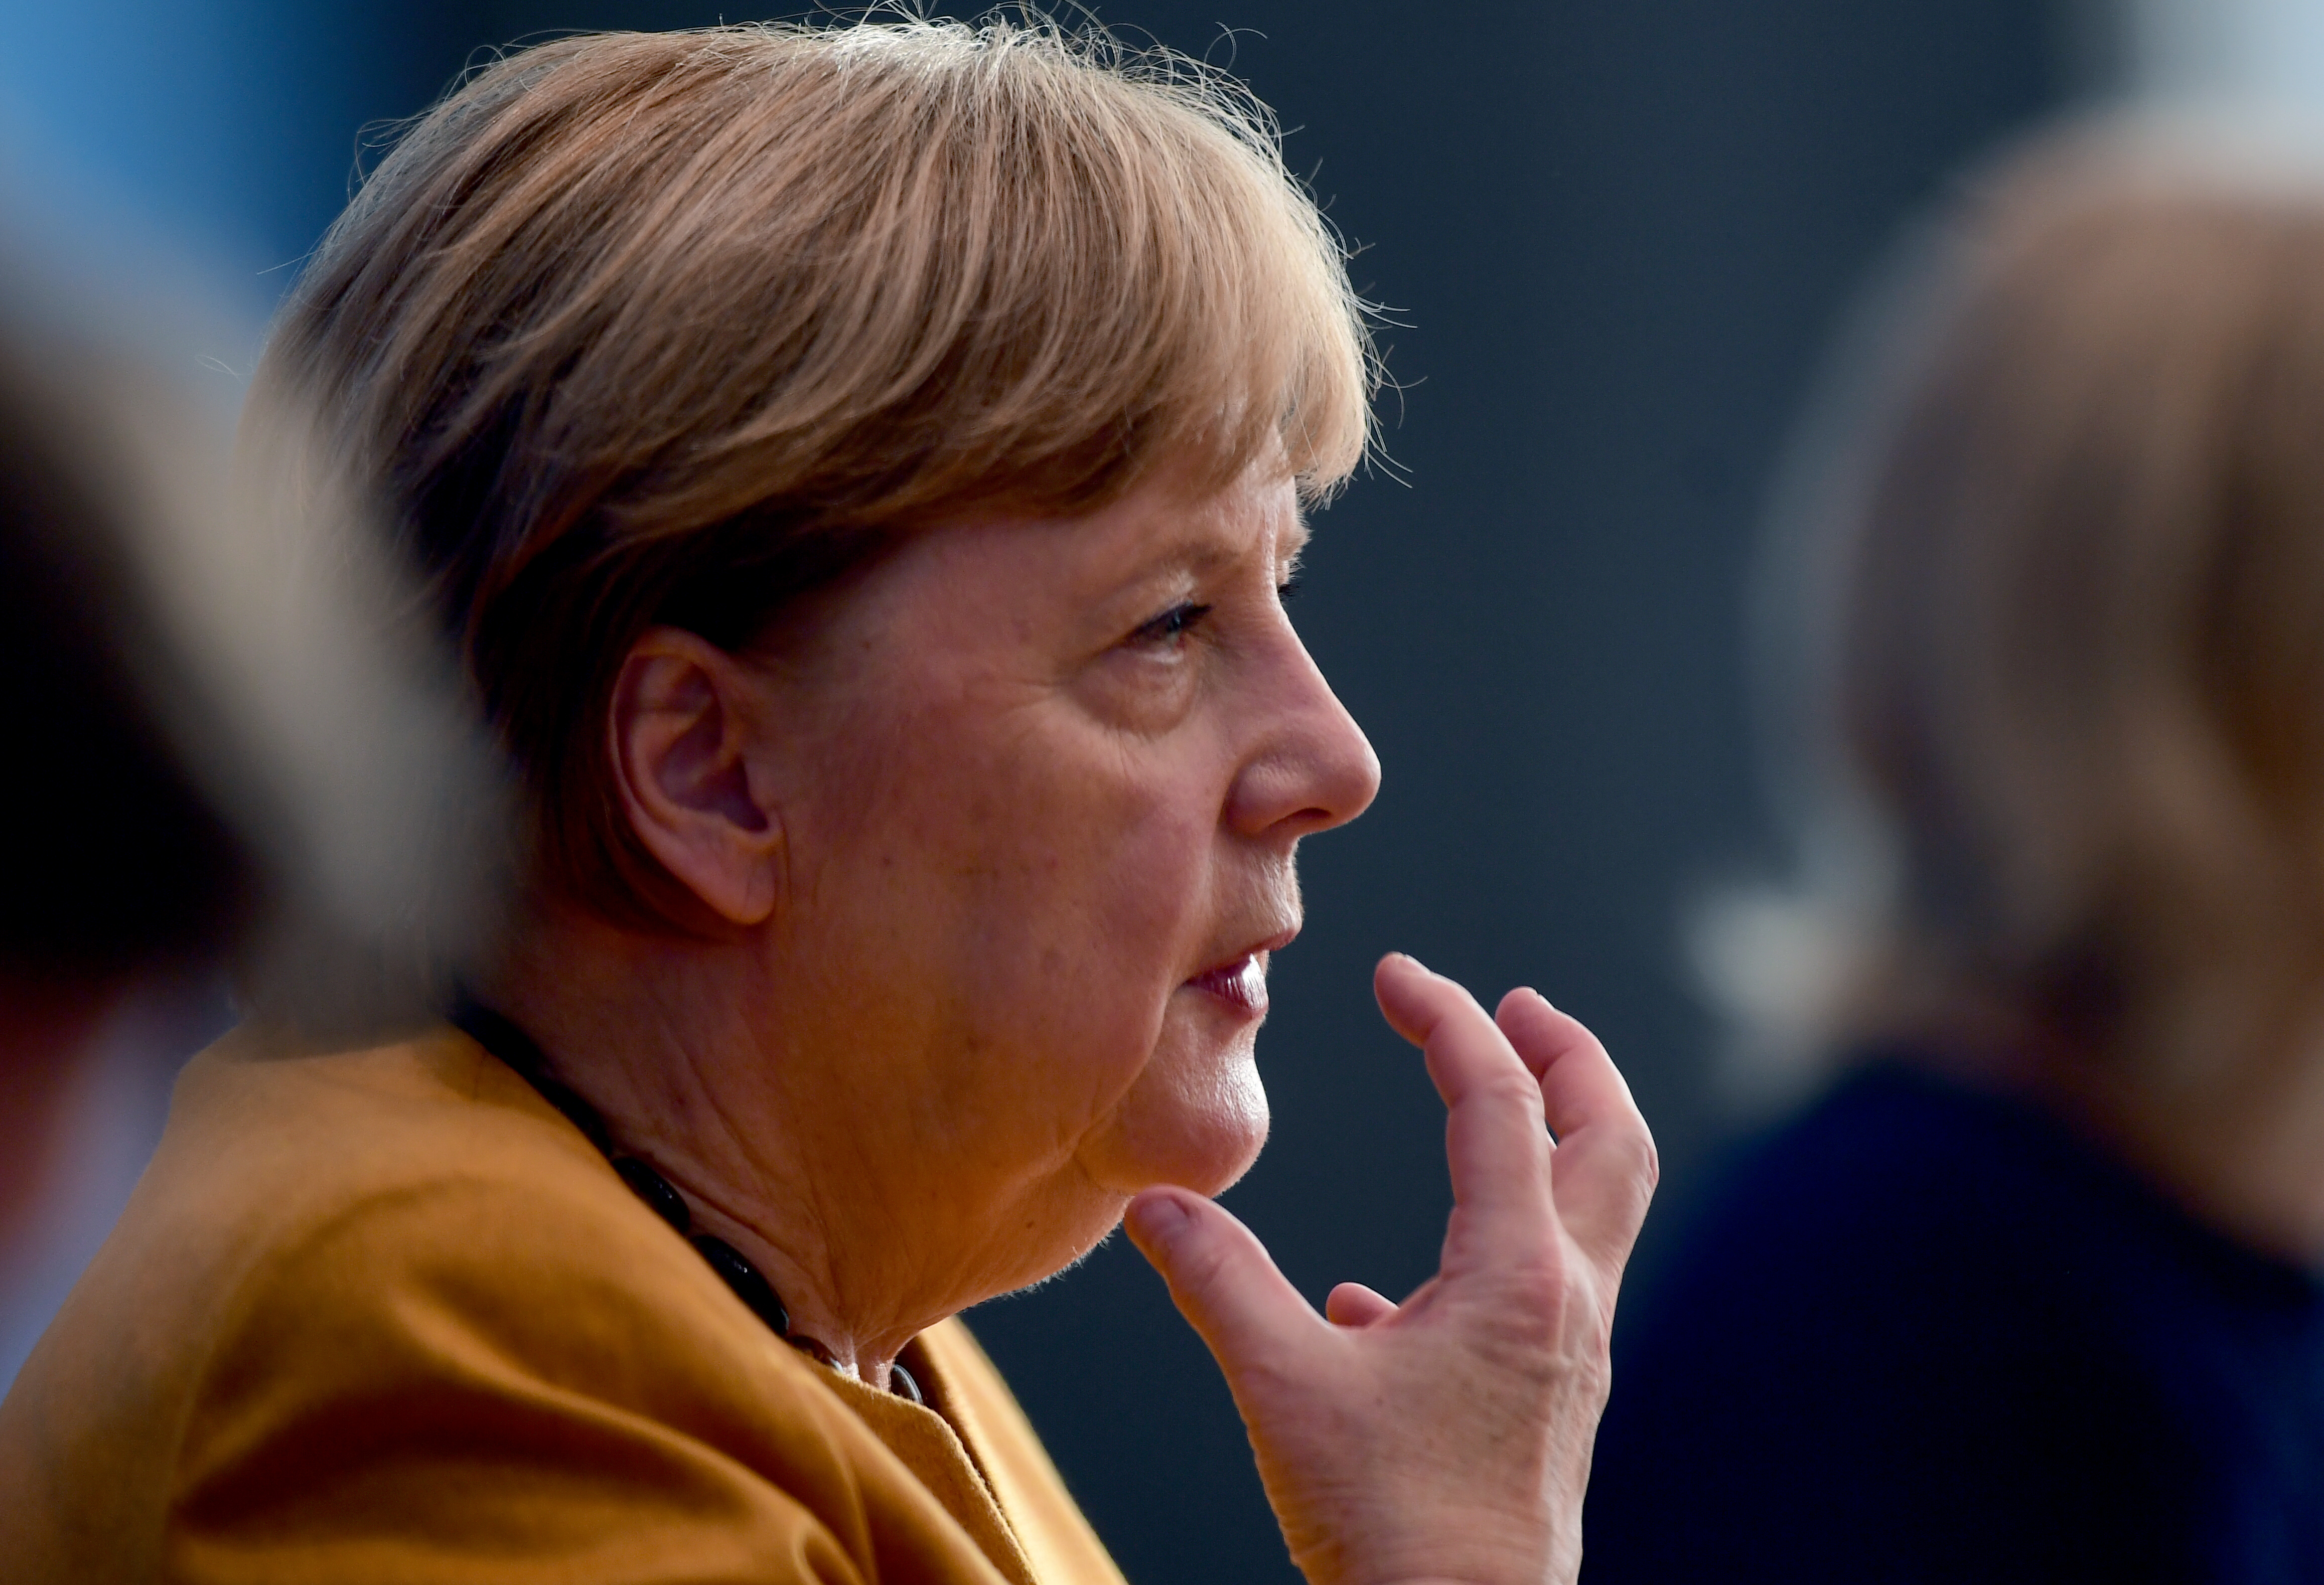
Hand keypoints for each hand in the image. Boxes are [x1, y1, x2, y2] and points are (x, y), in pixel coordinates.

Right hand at [1125, 953, 1655, 1584]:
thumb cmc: (1391, 1525)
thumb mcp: (1283, 1387)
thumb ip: (1219, 1283)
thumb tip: (1155, 1206)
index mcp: (1519, 1275)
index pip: (1499, 1103)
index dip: (1447, 1020)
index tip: (1397, 974)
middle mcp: (1566, 1304)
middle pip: (1608, 1141)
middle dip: (1569, 1057)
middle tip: (1519, 1004)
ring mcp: (1569, 1358)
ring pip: (1590, 1214)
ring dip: (1549, 1142)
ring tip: (1484, 1111)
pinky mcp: (1547, 1406)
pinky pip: (1534, 1300)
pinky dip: (1483, 1258)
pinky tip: (1377, 1308)